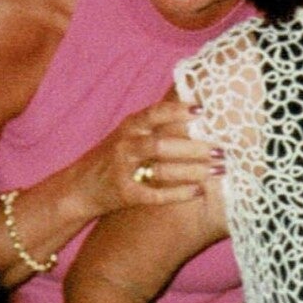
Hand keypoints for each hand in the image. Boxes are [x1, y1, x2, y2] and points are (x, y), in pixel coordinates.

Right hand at [96, 97, 222, 214]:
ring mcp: (124, 170)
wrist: (80, 187)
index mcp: (130, 126)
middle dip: (195, 147)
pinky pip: (155, 194)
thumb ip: (156, 123)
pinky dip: (178, 193)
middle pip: (162, 144)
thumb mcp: (130, 133)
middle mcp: (126, 145)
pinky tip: (198, 192)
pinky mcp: (125, 194)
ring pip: (161, 168)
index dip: (178, 110)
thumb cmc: (114, 157)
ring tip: (219, 170)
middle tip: (222, 149)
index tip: (203, 110)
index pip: (155, 113)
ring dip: (193, 170)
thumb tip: (198, 108)